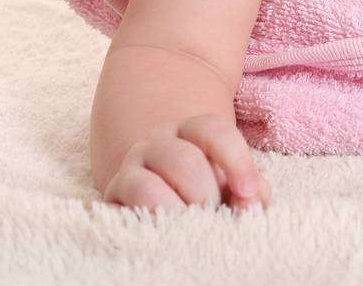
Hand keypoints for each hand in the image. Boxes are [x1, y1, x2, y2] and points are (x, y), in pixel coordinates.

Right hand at [102, 113, 271, 212]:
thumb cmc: (205, 188)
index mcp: (191, 130)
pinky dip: (150, 221)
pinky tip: (168, 231)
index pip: (213, 130)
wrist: (161, 191)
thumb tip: (249, 200)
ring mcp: (131, 166)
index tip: (246, 191)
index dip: (235, 159)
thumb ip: (250, 189)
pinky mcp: (113, 195)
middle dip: (206, 196)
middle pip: (185, 161)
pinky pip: (124, 209)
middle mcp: (157, 142)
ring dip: (177, 212)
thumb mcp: (231, 183)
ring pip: (149, 186)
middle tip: (213, 216)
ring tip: (192, 228)